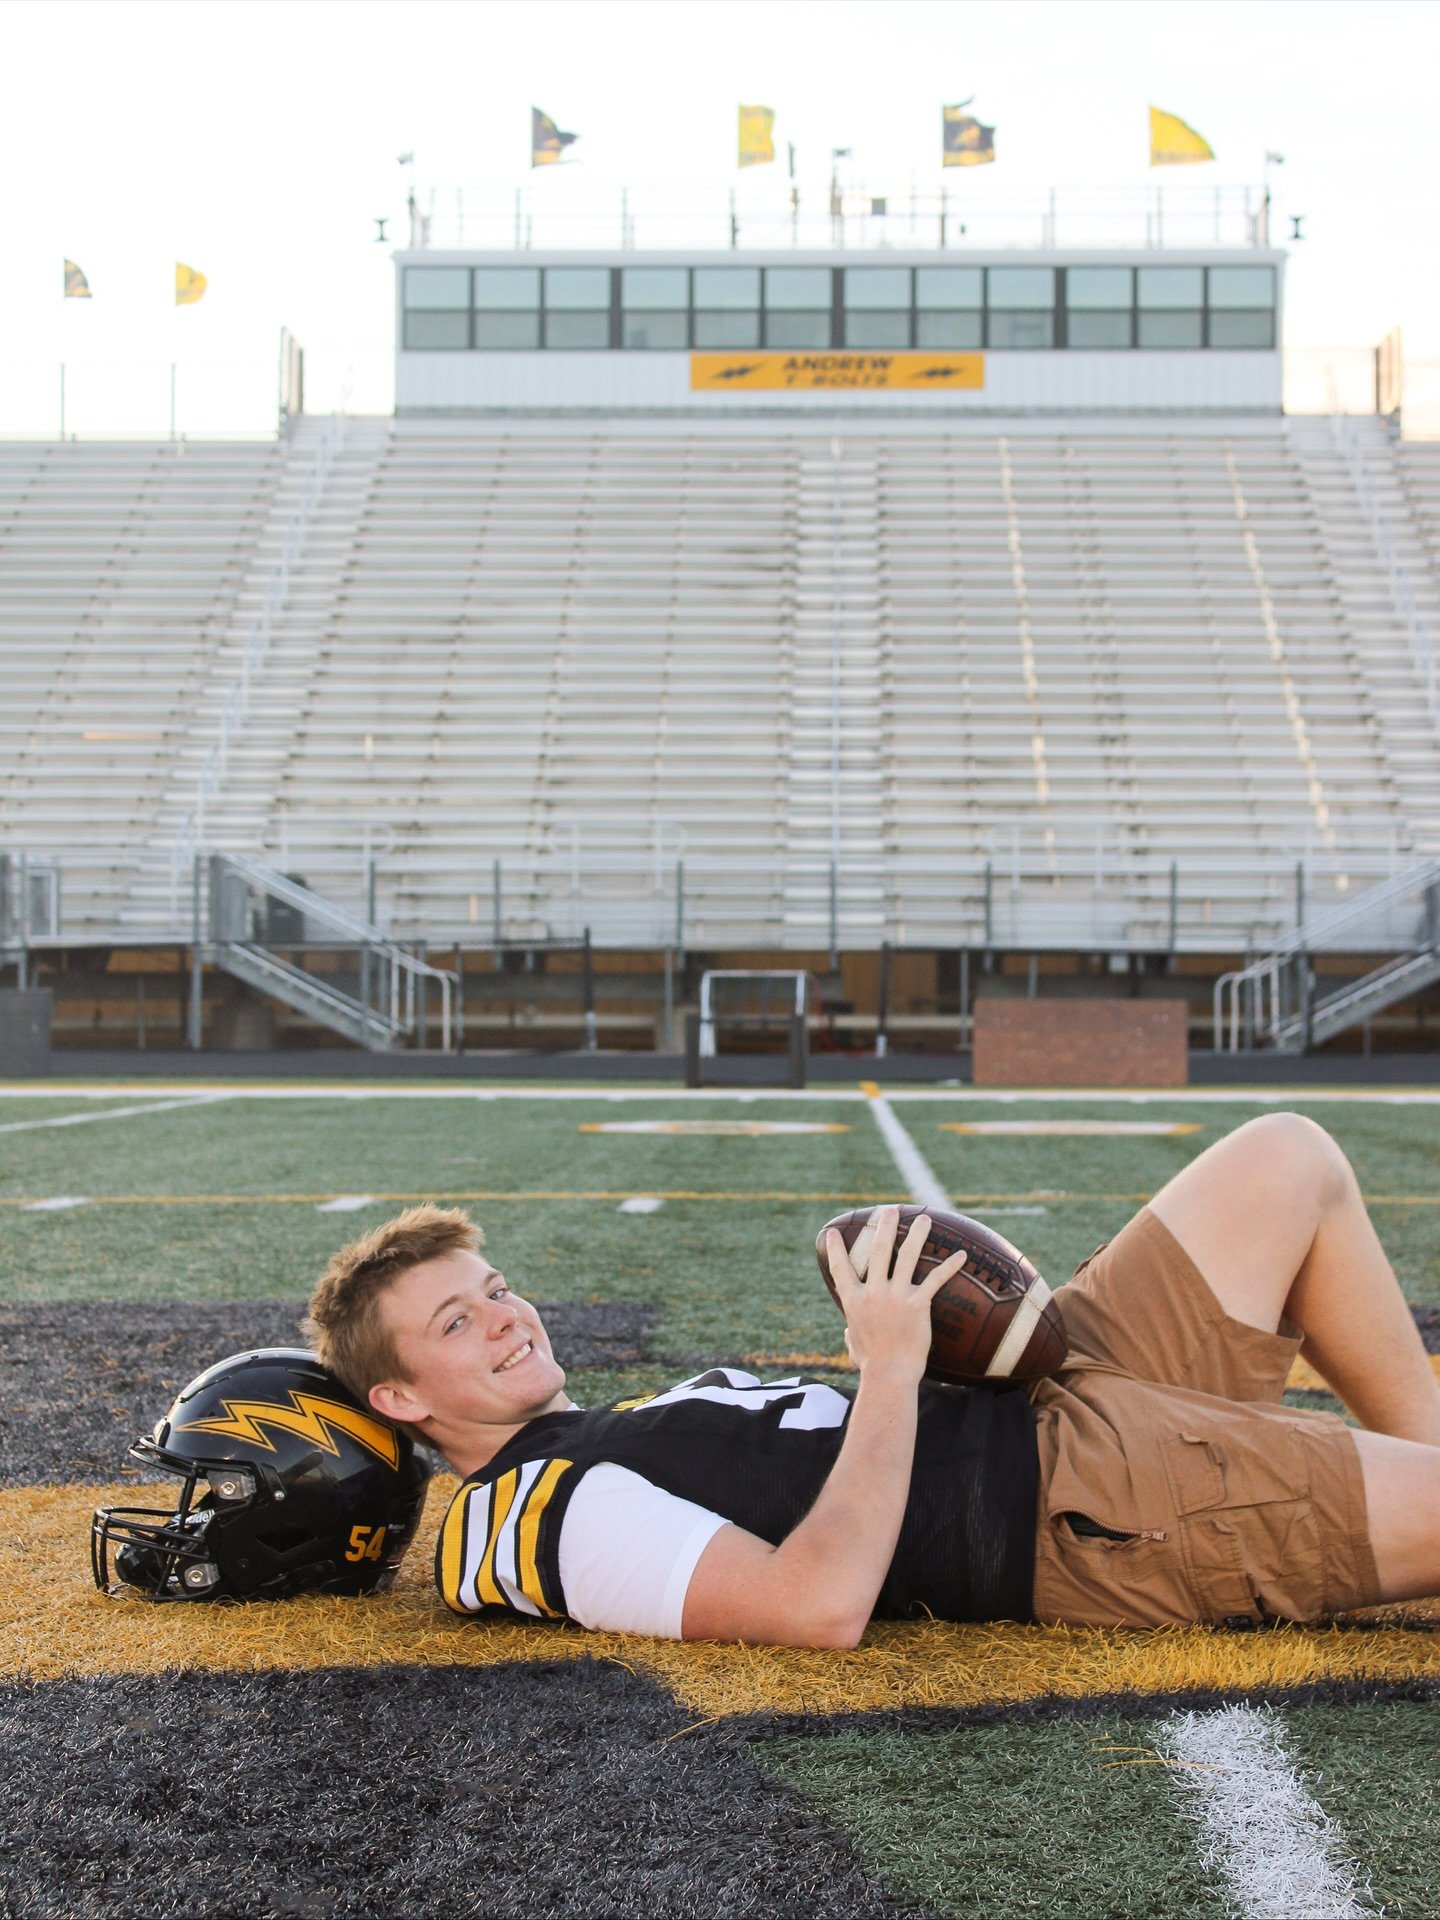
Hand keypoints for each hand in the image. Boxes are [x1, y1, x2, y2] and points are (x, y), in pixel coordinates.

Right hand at [825, 1207, 965, 1383]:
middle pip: (877, 1251)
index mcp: (854, 1301)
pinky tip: (962, 1255)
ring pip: (905, 1257)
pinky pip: (935, 1280)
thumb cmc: (872, 1364)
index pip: (841, 1268)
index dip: (836, 1249)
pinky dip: (949, 1266)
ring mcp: (895, 1297)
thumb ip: (851, 1332)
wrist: (890, 1375)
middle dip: (884, 1227)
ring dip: (916, 1235)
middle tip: (890, 1210)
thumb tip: (848, 1332)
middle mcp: (873, 1293)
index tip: (832, 1232)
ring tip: (924, 1219)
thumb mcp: (854, 1344)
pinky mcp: (917, 1304)